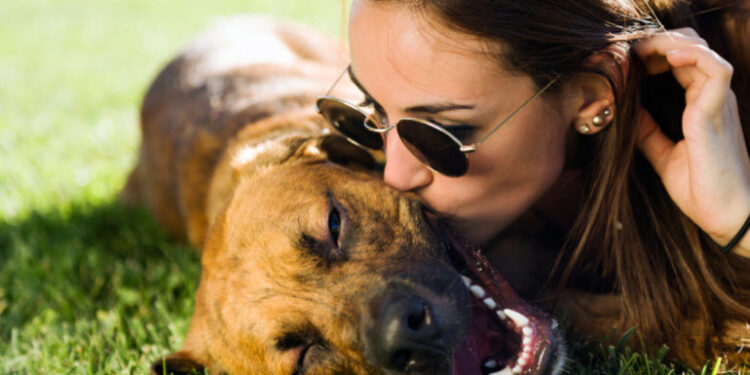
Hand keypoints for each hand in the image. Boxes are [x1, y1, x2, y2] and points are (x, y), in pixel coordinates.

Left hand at [633, 28, 749, 256]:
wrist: (726, 217)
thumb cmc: (702, 190)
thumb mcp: (664, 157)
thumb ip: (649, 134)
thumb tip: (627, 114)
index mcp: (701, 105)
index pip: (681, 62)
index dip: (654, 53)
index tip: (627, 59)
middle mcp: (712, 99)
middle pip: (691, 48)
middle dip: (658, 41)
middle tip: (629, 50)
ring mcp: (717, 104)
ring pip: (702, 51)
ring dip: (670, 42)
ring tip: (643, 47)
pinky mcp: (717, 114)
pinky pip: (716, 70)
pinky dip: (693, 56)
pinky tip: (667, 56)